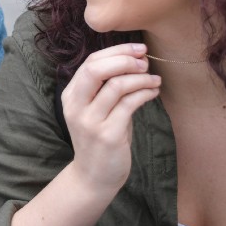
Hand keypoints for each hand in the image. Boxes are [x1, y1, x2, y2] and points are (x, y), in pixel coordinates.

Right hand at [62, 43, 160, 192]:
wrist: (94, 176)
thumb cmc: (99, 139)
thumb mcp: (96, 110)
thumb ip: (105, 87)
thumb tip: (133, 59)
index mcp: (70, 96)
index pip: (90, 62)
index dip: (117, 51)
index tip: (138, 49)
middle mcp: (76, 106)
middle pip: (97, 69)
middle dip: (125, 59)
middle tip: (145, 62)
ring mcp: (90, 121)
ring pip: (116, 85)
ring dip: (141, 78)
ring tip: (154, 80)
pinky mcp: (108, 134)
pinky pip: (129, 104)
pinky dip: (145, 93)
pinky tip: (153, 93)